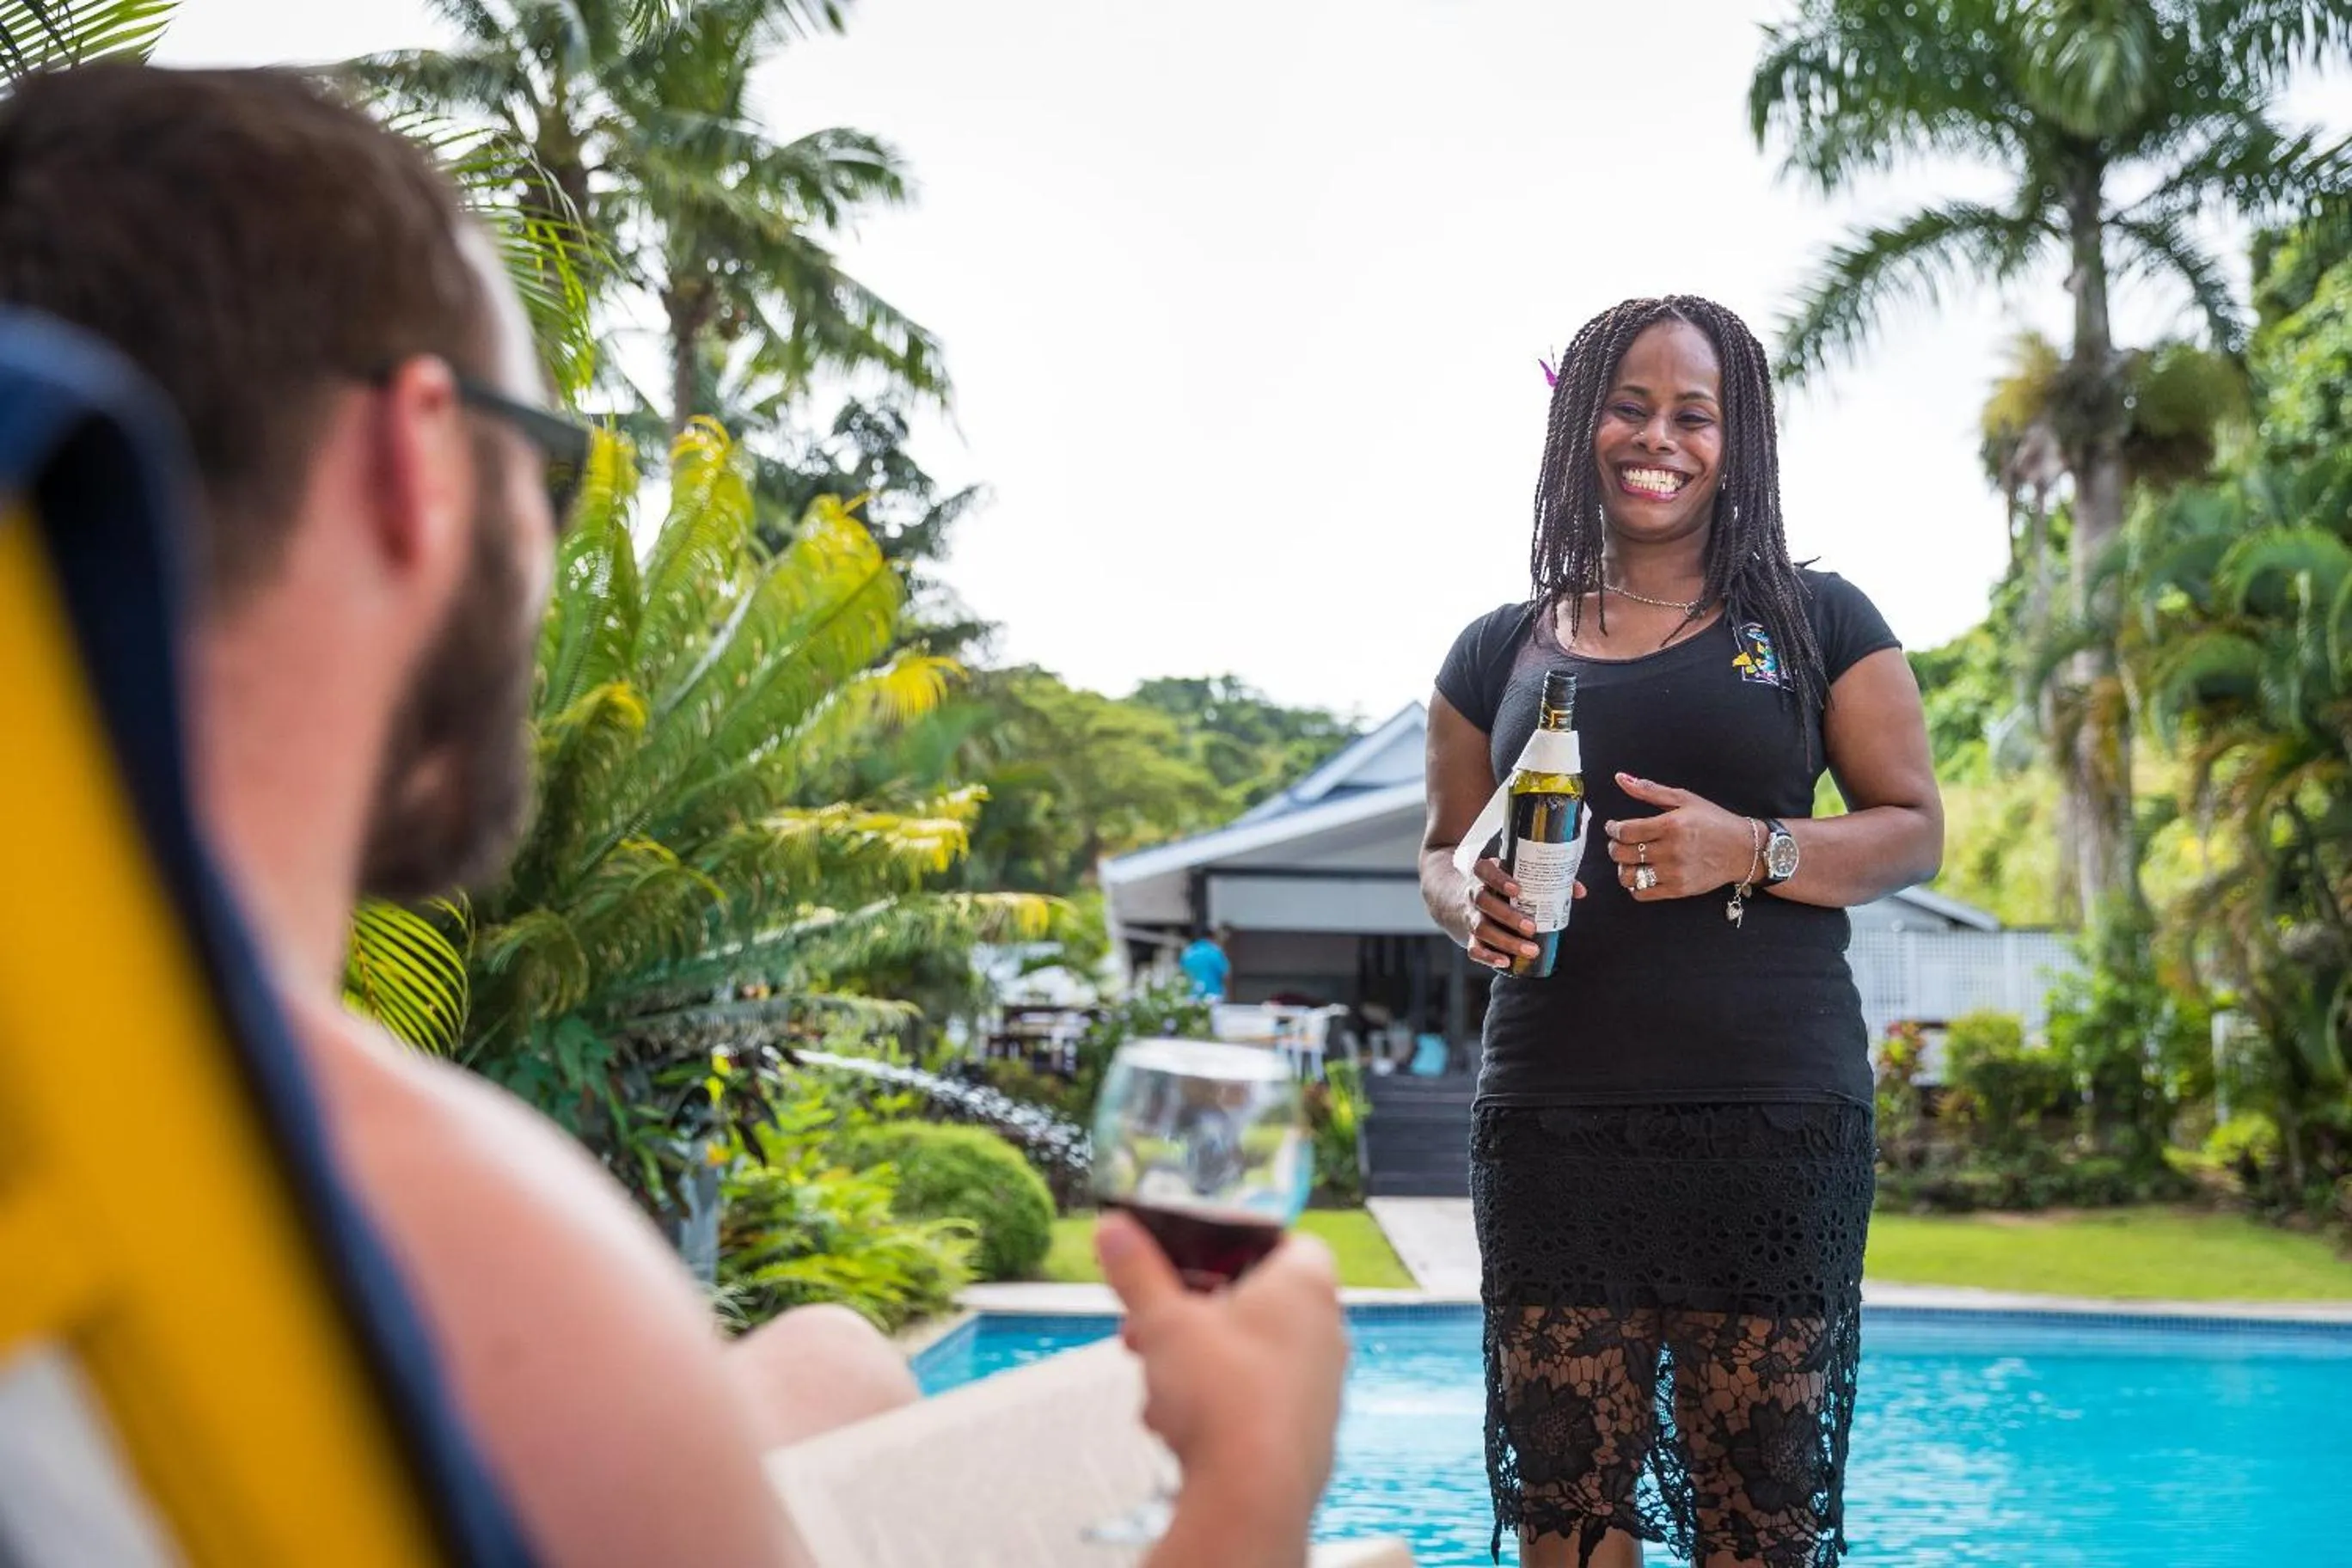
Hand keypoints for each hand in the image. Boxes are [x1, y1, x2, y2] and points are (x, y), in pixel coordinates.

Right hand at [1098, 1211, 1343, 1553]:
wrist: (1252, 1495)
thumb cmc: (1221, 1396)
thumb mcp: (1162, 1320)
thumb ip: (1136, 1270)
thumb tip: (1114, 1228)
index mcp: (1305, 1286)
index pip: (1288, 1240)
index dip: (1241, 1243)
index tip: (1198, 1260)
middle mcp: (1326, 1332)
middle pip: (1257, 1303)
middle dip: (1196, 1314)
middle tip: (1153, 1326)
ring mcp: (1322, 1386)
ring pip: (1251, 1357)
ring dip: (1199, 1363)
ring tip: (1157, 1382)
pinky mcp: (1309, 1434)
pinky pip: (1257, 1404)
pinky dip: (1218, 1406)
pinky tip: (1177, 1424)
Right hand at [1459, 856, 1585, 969]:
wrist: (1465, 899)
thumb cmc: (1501, 886)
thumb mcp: (1515, 876)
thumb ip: (1547, 880)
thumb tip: (1579, 891)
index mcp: (1484, 873)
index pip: (1485, 871)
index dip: (1499, 880)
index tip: (1517, 890)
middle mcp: (1474, 894)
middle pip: (1484, 902)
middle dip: (1508, 916)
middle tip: (1532, 927)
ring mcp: (1470, 916)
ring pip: (1481, 929)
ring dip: (1506, 941)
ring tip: (1531, 949)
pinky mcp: (1470, 937)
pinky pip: (1474, 949)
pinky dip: (1488, 957)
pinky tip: (1506, 962)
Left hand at [1603, 773, 1755, 901]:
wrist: (1743, 849)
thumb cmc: (1713, 821)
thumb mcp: (1684, 799)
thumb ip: (1649, 790)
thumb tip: (1620, 778)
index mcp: (1671, 826)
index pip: (1625, 831)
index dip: (1612, 829)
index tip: (1613, 827)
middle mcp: (1671, 851)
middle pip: (1622, 854)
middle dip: (1614, 847)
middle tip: (1619, 842)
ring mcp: (1675, 873)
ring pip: (1628, 877)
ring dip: (1623, 867)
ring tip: (1630, 859)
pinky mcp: (1678, 890)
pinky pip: (1642, 894)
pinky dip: (1635, 885)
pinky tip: (1642, 873)